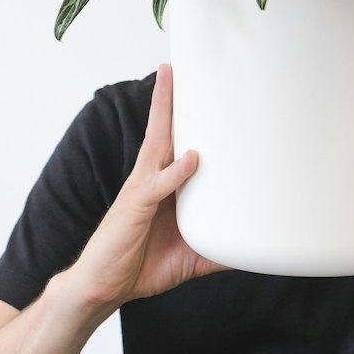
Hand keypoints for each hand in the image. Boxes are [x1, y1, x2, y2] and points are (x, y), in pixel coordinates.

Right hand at [66, 62, 228, 309]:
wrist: (102, 288)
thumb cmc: (140, 265)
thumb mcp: (191, 257)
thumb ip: (220, 249)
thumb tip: (252, 251)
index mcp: (162, 184)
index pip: (176, 142)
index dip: (185, 117)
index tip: (200, 91)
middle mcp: (150, 179)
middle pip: (163, 129)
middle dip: (170, 97)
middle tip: (178, 64)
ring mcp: (141, 190)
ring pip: (157, 142)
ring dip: (165, 110)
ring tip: (171, 79)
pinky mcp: (136, 208)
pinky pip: (157, 185)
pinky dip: (176, 172)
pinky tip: (193, 158)